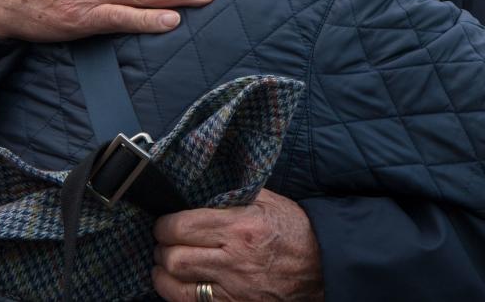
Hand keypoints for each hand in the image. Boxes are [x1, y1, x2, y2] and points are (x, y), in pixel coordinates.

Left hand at [151, 189, 324, 301]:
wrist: (323, 267)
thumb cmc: (295, 231)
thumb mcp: (268, 202)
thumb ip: (233, 196)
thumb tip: (199, 193)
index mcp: (241, 227)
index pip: (182, 226)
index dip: (164, 224)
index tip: (164, 223)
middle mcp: (234, 260)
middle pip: (174, 257)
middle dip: (161, 248)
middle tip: (162, 242)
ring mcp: (233, 290)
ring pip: (176, 286)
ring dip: (163, 274)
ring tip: (165, 263)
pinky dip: (178, 294)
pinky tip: (179, 284)